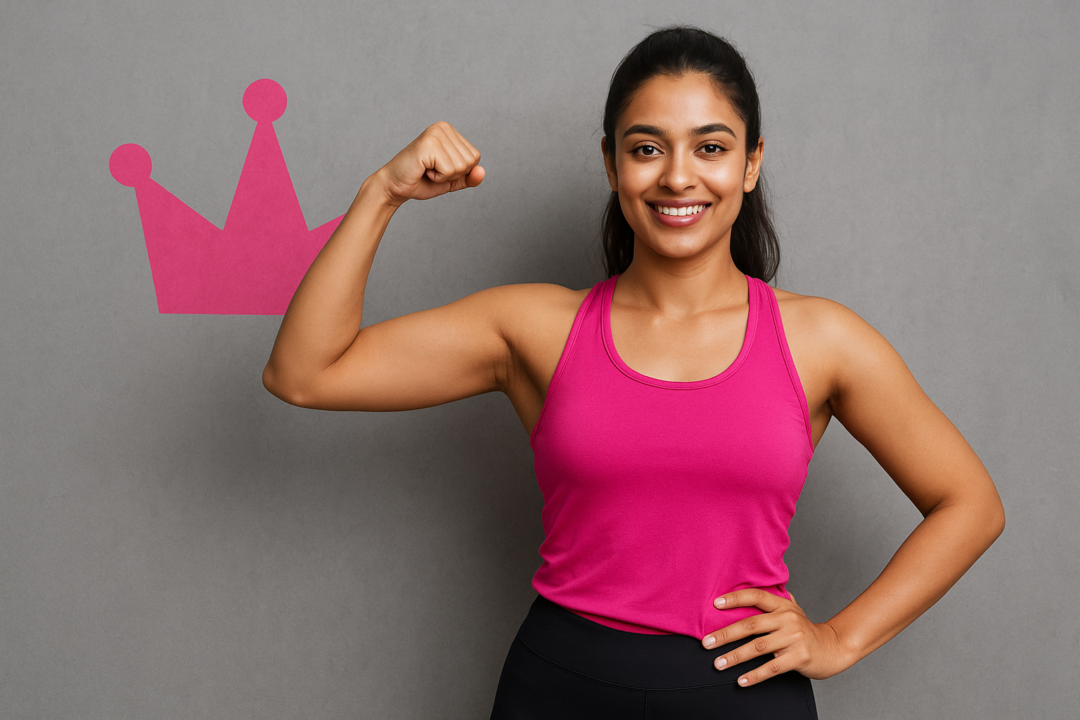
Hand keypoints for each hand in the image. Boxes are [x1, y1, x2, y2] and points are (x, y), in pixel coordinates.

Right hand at [376, 121, 484, 204]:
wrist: (395, 186)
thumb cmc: (421, 181)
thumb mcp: (451, 180)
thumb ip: (469, 177)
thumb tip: (482, 172)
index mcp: (450, 131)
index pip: (475, 158)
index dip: (460, 172)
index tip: (439, 168)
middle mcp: (443, 127)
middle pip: (470, 162)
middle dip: (453, 175)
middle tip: (432, 170)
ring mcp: (435, 133)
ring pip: (460, 166)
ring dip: (444, 176)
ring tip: (427, 170)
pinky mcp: (428, 144)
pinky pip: (449, 170)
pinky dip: (437, 177)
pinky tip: (424, 170)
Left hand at [701, 589, 851, 686]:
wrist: (833, 648)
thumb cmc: (804, 630)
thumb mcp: (791, 611)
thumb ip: (771, 603)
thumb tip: (740, 595)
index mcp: (783, 605)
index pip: (756, 596)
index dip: (735, 598)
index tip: (715, 604)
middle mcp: (788, 619)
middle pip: (751, 625)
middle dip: (726, 634)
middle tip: (706, 643)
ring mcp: (794, 638)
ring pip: (758, 647)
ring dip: (735, 657)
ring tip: (718, 664)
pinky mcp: (799, 657)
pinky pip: (772, 668)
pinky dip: (755, 675)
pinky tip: (741, 680)